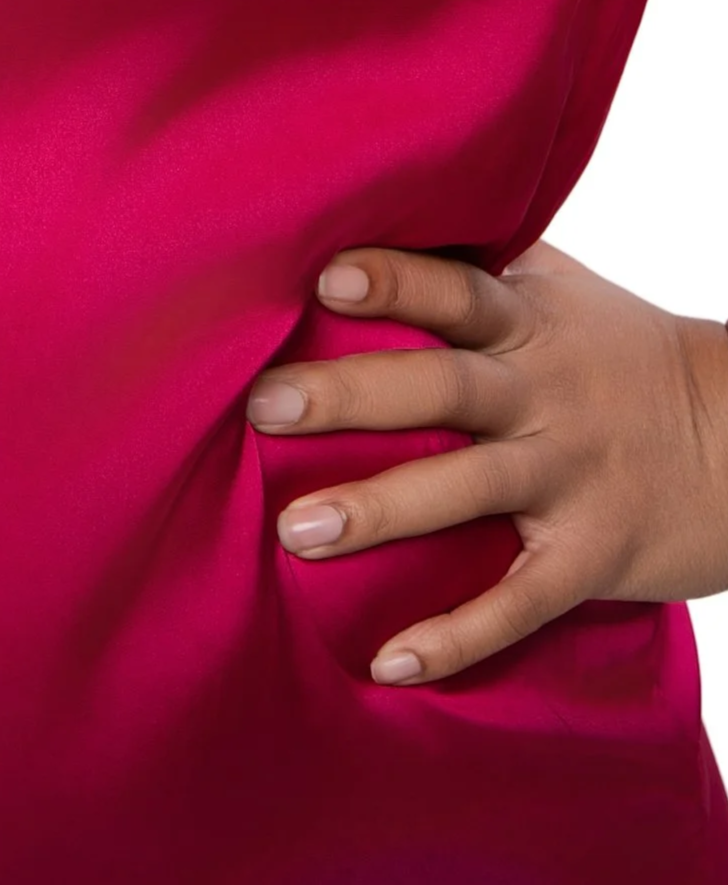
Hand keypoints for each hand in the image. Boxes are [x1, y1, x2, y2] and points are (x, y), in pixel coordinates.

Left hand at [246, 240, 727, 685]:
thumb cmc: (619, 354)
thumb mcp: (559, 294)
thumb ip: (472, 264)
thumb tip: (353, 222)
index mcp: (530, 321)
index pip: (455, 290)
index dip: (394, 281)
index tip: (324, 278)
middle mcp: (544, 392)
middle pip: (442, 385)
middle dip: (353, 395)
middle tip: (264, 405)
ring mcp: (569, 474)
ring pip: (466, 489)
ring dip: (379, 511)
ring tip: (294, 531)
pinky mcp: (591, 554)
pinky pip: (519, 600)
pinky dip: (458, 635)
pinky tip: (391, 662)